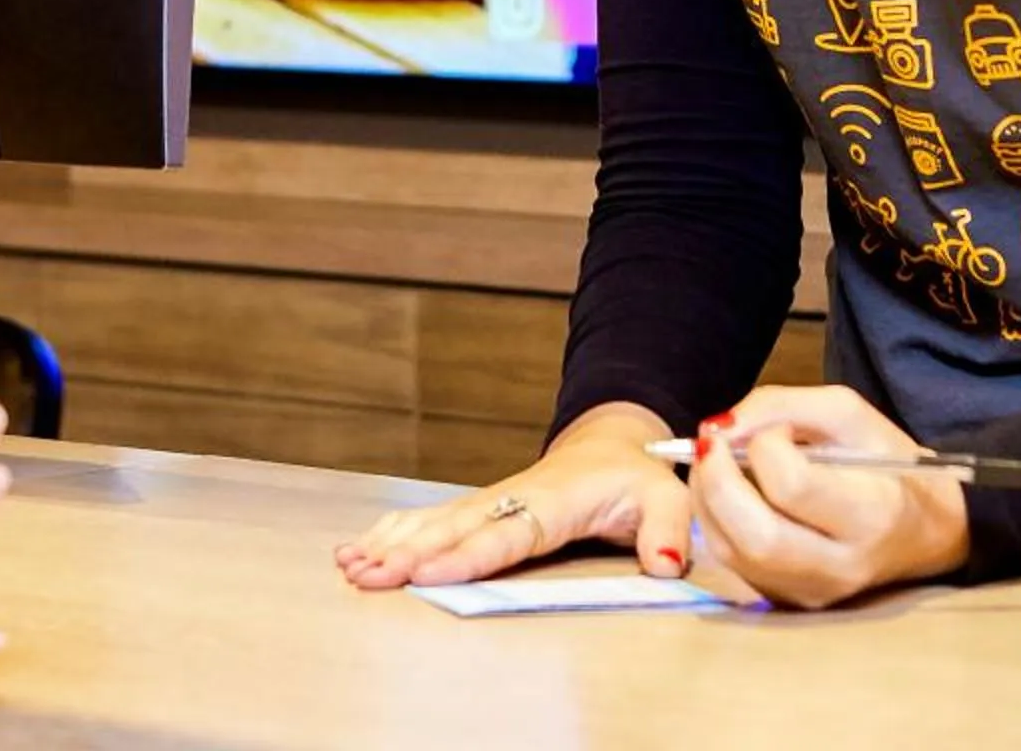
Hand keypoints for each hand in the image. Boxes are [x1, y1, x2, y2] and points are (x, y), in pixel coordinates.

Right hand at [333, 403, 689, 588]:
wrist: (611, 443)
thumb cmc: (635, 476)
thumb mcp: (666, 497)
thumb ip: (668, 531)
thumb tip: (665, 565)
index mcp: (554, 501)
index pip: (504, 533)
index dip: (465, 555)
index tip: (426, 572)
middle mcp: (512, 498)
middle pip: (454, 529)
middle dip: (408, 553)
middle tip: (369, 575)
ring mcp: (490, 500)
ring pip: (434, 523)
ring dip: (391, 543)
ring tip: (352, 564)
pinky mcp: (478, 507)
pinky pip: (432, 520)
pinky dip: (394, 532)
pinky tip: (362, 547)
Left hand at [690, 387, 970, 609]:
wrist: (924, 531)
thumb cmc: (888, 465)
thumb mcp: (849, 413)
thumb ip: (782, 405)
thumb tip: (718, 428)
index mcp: (872, 514)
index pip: (793, 486)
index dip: (767, 445)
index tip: (779, 429)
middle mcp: (840, 567)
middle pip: (756, 535)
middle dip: (716, 479)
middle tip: (712, 442)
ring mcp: (811, 591)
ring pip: (731, 552)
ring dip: (706, 497)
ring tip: (716, 462)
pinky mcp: (786, 601)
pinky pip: (729, 561)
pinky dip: (714, 519)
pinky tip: (727, 492)